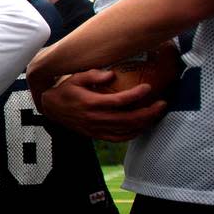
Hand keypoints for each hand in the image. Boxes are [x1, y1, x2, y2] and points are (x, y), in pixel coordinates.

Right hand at [32, 69, 166, 141]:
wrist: (51, 109)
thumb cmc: (65, 91)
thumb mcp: (75, 78)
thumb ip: (93, 74)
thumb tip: (112, 74)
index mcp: (91, 103)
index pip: (119, 101)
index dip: (136, 95)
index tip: (148, 87)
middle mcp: (95, 118)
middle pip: (128, 119)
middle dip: (148, 112)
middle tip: (162, 103)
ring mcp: (96, 129)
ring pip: (126, 130)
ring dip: (144, 123)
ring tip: (156, 114)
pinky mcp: (96, 135)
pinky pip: (119, 138)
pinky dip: (133, 134)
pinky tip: (142, 127)